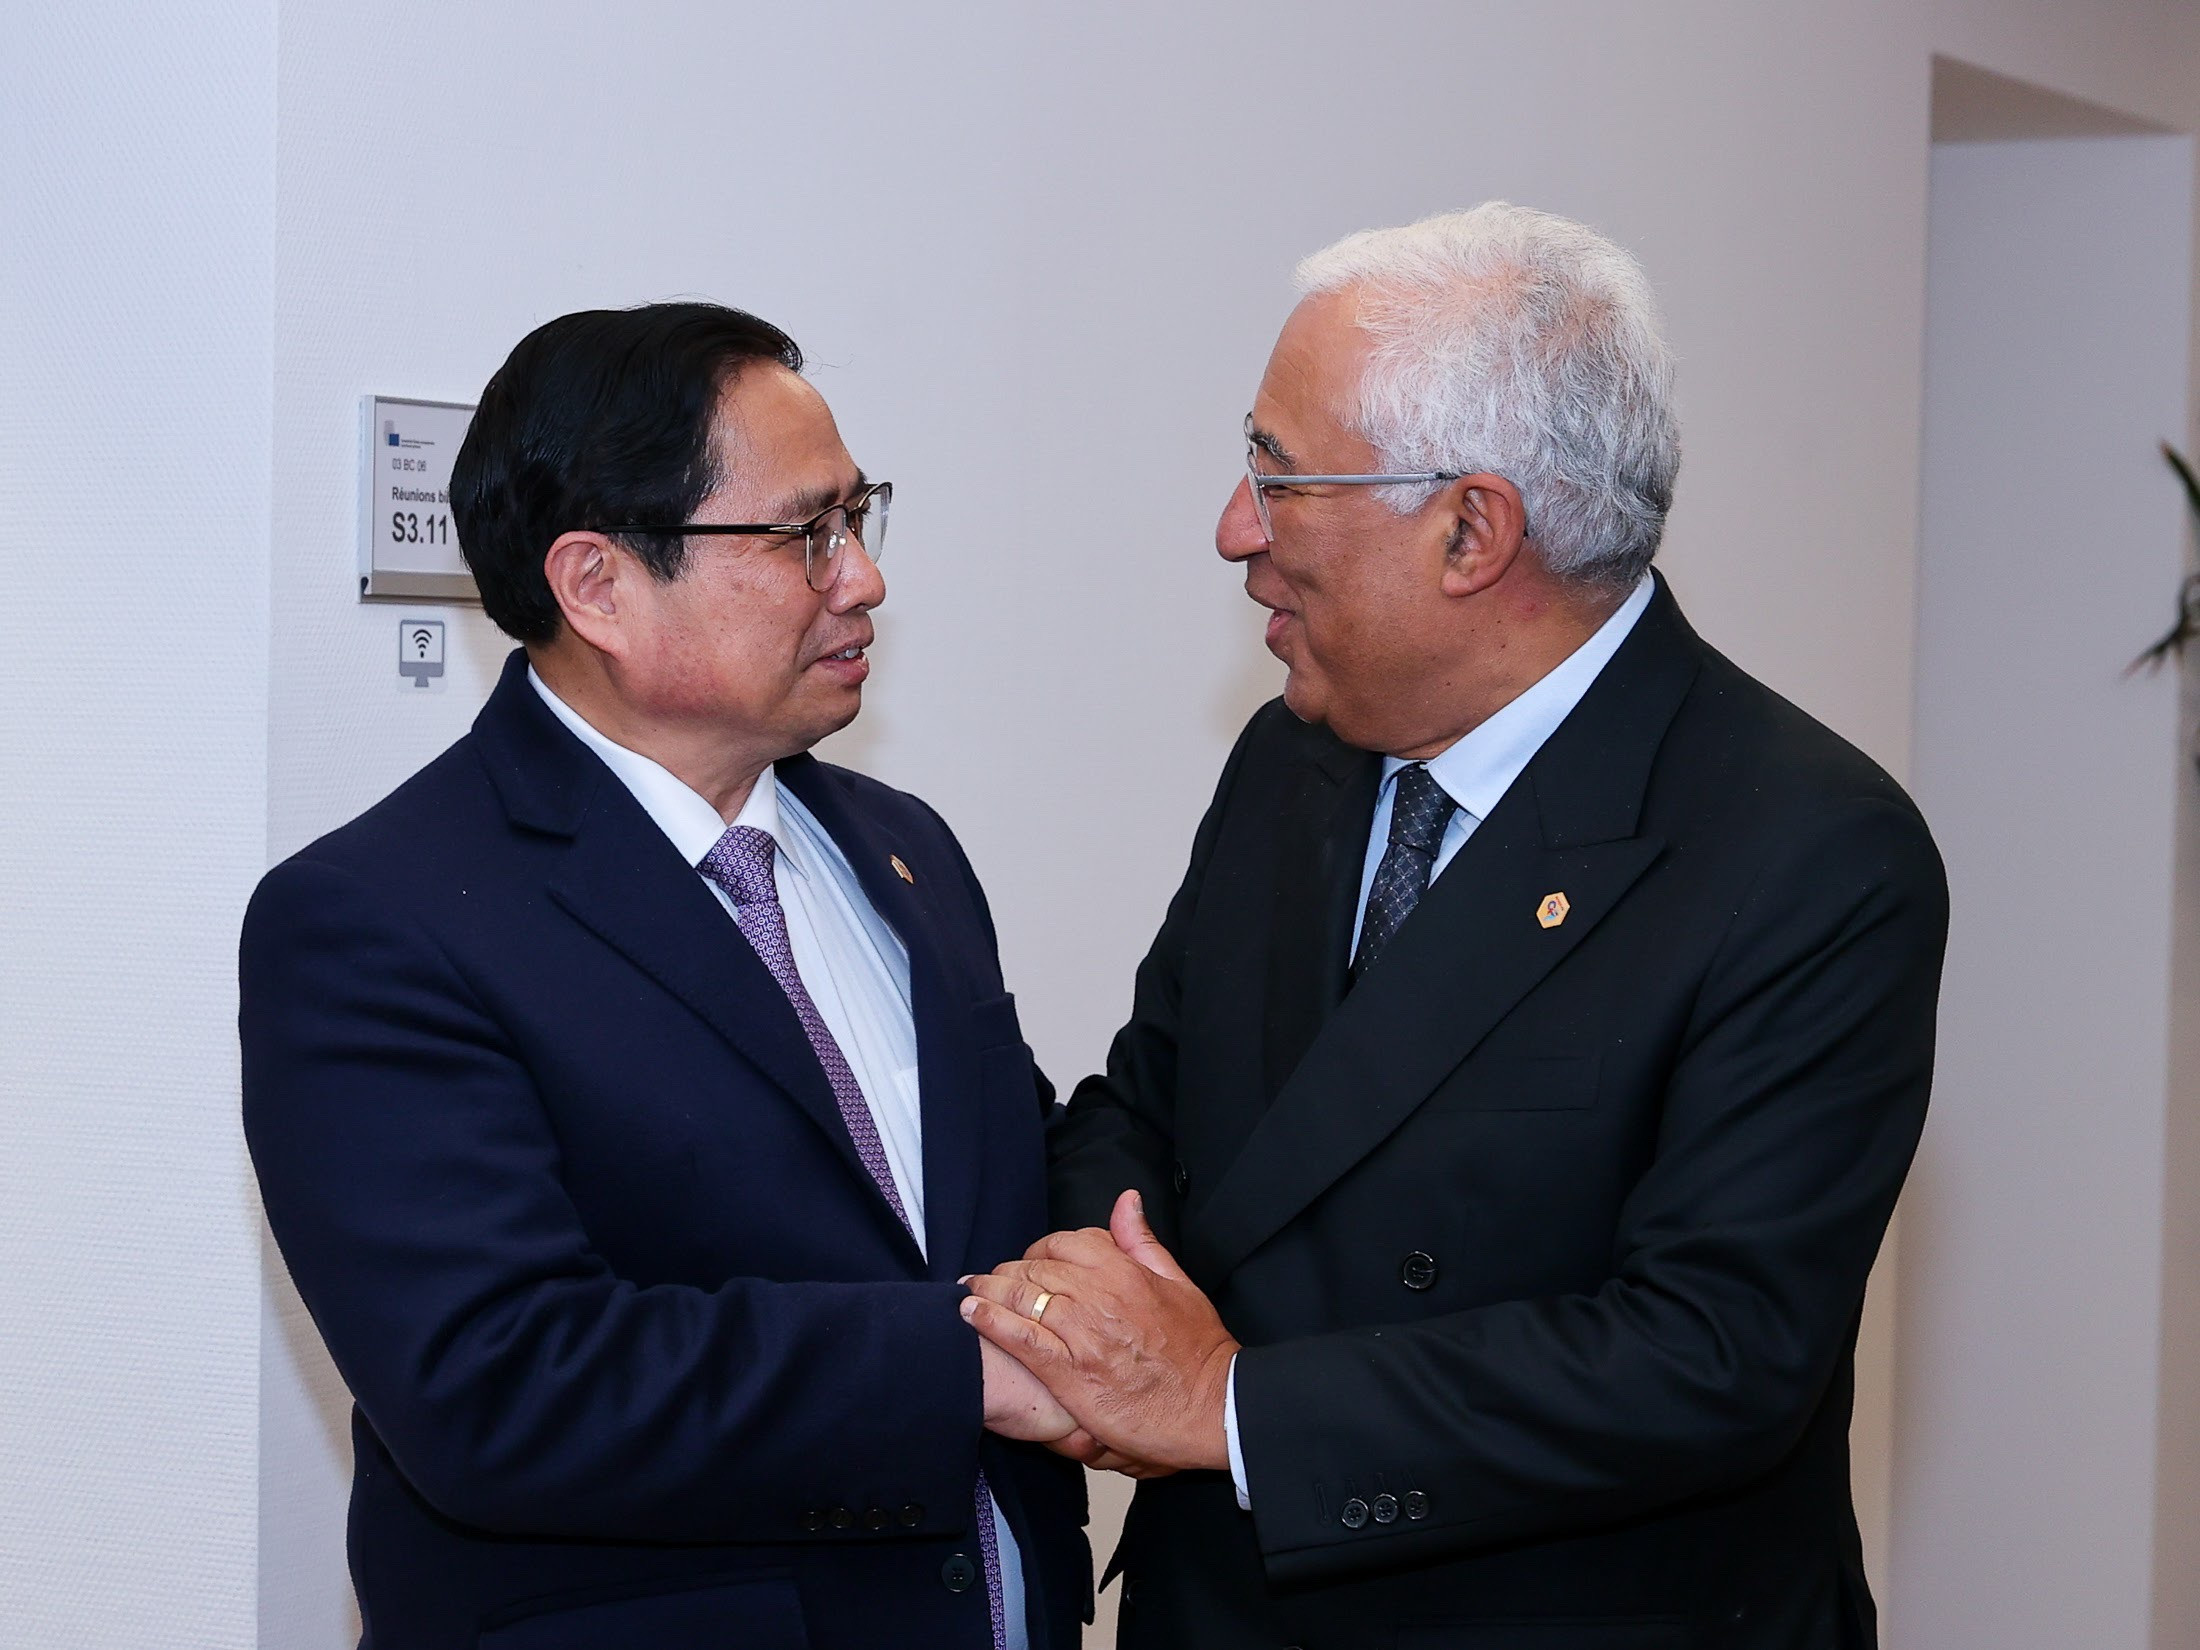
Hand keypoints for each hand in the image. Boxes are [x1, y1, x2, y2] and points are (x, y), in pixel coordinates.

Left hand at [961, 1189, 1238, 1472]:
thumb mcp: (1178, 1282)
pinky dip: (992, 1322)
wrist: (1214, 1406)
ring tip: (971, 1291)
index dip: (1041, 1249)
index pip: (1066, 1241)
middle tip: (992, 1279)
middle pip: (1038, 1268)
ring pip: (1024, 1297)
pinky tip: (973, 1315)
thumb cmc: (1199, 1350)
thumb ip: (1143, 1242)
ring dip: (990, 1291)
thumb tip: (1126, 1201)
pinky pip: (1022, 1339)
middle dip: (1010, 1271)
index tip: (1032, 1261)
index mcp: (1125, 1271)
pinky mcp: (1071, 1373)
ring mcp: (1083, 1335)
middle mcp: (1100, 1296)